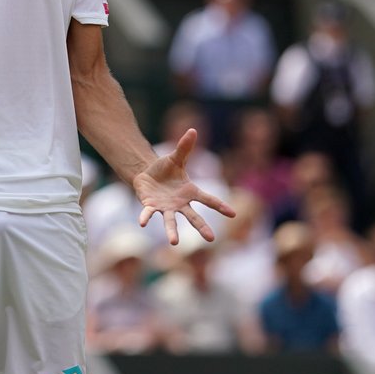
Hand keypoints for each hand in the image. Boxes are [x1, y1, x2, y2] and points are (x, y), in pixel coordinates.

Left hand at [133, 128, 235, 244]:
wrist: (146, 174)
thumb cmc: (165, 169)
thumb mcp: (175, 157)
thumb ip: (184, 147)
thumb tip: (193, 130)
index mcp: (190, 192)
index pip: (208, 199)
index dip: (220, 206)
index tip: (232, 214)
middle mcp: (180, 203)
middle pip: (193, 216)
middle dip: (202, 227)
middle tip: (211, 239)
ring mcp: (166, 207)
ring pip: (171, 221)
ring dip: (172, 231)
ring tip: (174, 243)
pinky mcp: (150, 207)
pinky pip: (148, 213)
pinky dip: (145, 217)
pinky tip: (142, 223)